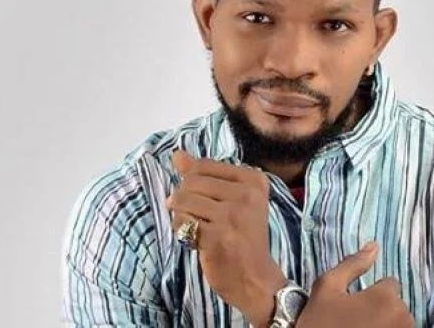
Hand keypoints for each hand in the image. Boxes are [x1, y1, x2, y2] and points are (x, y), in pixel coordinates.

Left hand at [167, 150, 286, 327]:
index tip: (205, 202)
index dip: (192, 182)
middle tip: (197, 217)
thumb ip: (205, 175)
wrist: (255, 279)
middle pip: (191, 181)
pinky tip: (194, 239)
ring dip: (181, 215)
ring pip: (183, 199)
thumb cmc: (243, 238)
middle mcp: (247, 194)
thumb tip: (177, 154)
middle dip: (184, 198)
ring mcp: (232, 215)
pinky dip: (181, 230)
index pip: (204, 165)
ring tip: (195, 227)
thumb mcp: (232, 201)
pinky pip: (182, 221)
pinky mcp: (217, 236)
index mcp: (254, 180)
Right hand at [296, 242, 413, 327]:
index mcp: (386, 298)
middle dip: (379, 310)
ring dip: (384, 324)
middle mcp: (403, 318)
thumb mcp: (327, 287)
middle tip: (353, 322)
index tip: (354, 307)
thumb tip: (373, 246)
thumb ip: (352, 264)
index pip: (389, 285)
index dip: (371, 294)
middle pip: (396, 306)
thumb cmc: (319, 322)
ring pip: (398, 322)